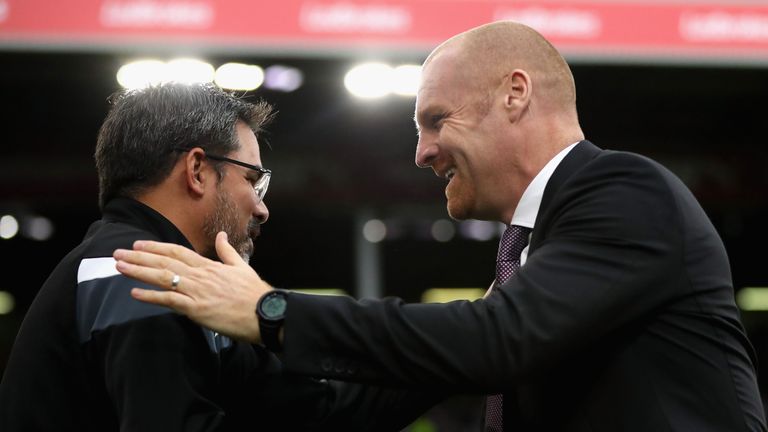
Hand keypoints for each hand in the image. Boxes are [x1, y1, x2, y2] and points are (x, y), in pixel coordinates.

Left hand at [113, 231, 270, 342]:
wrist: (264, 312)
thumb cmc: (254, 293)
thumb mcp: (241, 267)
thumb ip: (227, 251)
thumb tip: (221, 236)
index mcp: (209, 266)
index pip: (177, 252)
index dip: (156, 247)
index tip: (138, 244)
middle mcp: (200, 275)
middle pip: (165, 261)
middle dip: (139, 256)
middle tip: (118, 252)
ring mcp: (197, 291)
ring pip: (162, 277)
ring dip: (138, 271)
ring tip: (119, 267)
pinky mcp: (196, 309)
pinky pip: (168, 300)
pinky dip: (150, 296)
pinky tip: (134, 293)